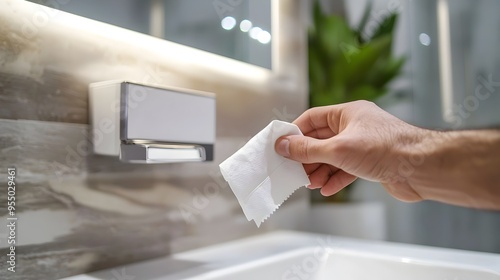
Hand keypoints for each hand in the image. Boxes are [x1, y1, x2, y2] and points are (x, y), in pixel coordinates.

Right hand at [275, 101, 426, 201]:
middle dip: (307, 156)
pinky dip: (336, 179)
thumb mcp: (338, 149)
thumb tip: (283, 145)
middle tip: (293, 169)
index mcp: (348, 113)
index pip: (312, 118)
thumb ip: (307, 149)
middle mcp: (355, 127)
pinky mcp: (371, 163)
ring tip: (311, 183)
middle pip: (321, 139)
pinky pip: (346, 169)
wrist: (422, 168)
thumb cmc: (386, 149)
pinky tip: (328, 189)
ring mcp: (363, 145)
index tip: (281, 146)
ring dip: (320, 170)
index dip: (295, 132)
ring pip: (333, 156)